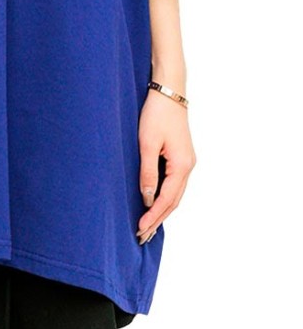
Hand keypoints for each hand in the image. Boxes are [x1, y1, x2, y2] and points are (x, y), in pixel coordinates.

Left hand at [135, 89, 194, 244]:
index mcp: (182, 166)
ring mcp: (187, 162)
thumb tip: (147, 198)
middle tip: (142, 236)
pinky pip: (174, 184)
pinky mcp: (182, 156)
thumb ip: (147, 172)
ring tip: (148, 226)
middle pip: (174, 201)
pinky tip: (155, 203)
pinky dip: (165, 197)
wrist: (169, 92)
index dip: (153, 216)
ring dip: (162, 210)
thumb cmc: (156, 114)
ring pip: (175, 194)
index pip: (167, 199)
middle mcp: (188, 167)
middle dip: (158, 219)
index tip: (140, 229)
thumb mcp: (147, 143)